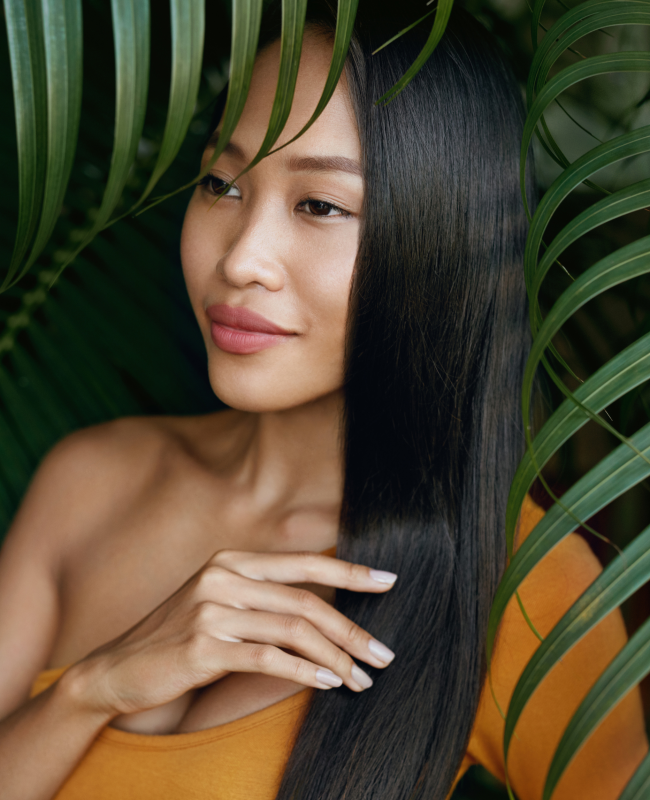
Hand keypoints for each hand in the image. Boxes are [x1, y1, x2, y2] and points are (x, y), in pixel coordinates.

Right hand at [71, 549, 397, 718]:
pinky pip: (266, 657)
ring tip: (361, 679)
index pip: (303, 564)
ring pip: (292, 629)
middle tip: (384, 654)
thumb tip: (323, 611)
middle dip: (352, 629)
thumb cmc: (178, 639)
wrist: (117, 669)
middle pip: (306, 600)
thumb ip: (262, 599)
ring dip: (334, 658)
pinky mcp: (202, 646)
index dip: (350, 572)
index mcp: (232, 561)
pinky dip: (302, 670)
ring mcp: (211, 610)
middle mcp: (223, 577)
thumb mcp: (220, 605)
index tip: (388, 581)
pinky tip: (326, 683)